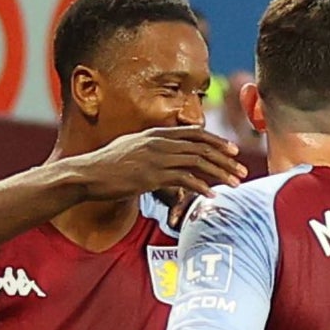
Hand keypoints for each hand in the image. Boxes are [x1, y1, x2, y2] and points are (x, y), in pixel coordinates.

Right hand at [58, 124, 243, 211]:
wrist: (87, 174)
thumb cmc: (108, 164)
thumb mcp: (132, 146)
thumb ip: (152, 145)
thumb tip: (166, 149)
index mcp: (156, 133)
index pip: (195, 133)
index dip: (217, 141)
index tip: (233, 150)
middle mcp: (159, 142)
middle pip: (201, 147)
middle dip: (225, 159)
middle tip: (242, 170)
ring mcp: (156, 158)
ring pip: (198, 162)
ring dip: (220, 173)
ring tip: (235, 184)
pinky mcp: (152, 176)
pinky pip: (185, 180)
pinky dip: (202, 188)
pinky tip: (212, 197)